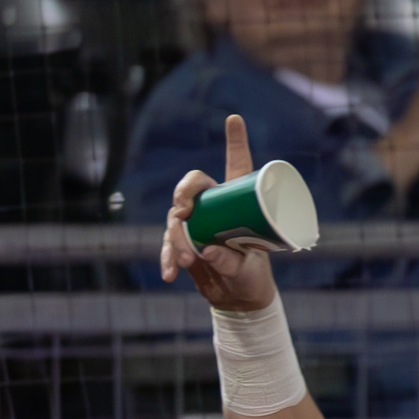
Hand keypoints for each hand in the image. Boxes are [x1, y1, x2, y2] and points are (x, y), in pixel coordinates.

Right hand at [161, 114, 275, 313]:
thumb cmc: (251, 277)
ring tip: (186, 261)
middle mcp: (214, 208)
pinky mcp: (182, 242)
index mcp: (237, 204)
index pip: (236, 166)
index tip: (234, 119)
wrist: (237, 299)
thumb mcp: (248, 270)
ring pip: (176, 217)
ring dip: (176, 237)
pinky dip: (168, 257)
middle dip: (184, 192)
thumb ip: (232, 261)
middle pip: (193, 185)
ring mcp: (196, 224)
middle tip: (183, 210)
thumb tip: (209, 252)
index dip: (235, 142)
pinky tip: (169, 273)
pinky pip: (169, 244)